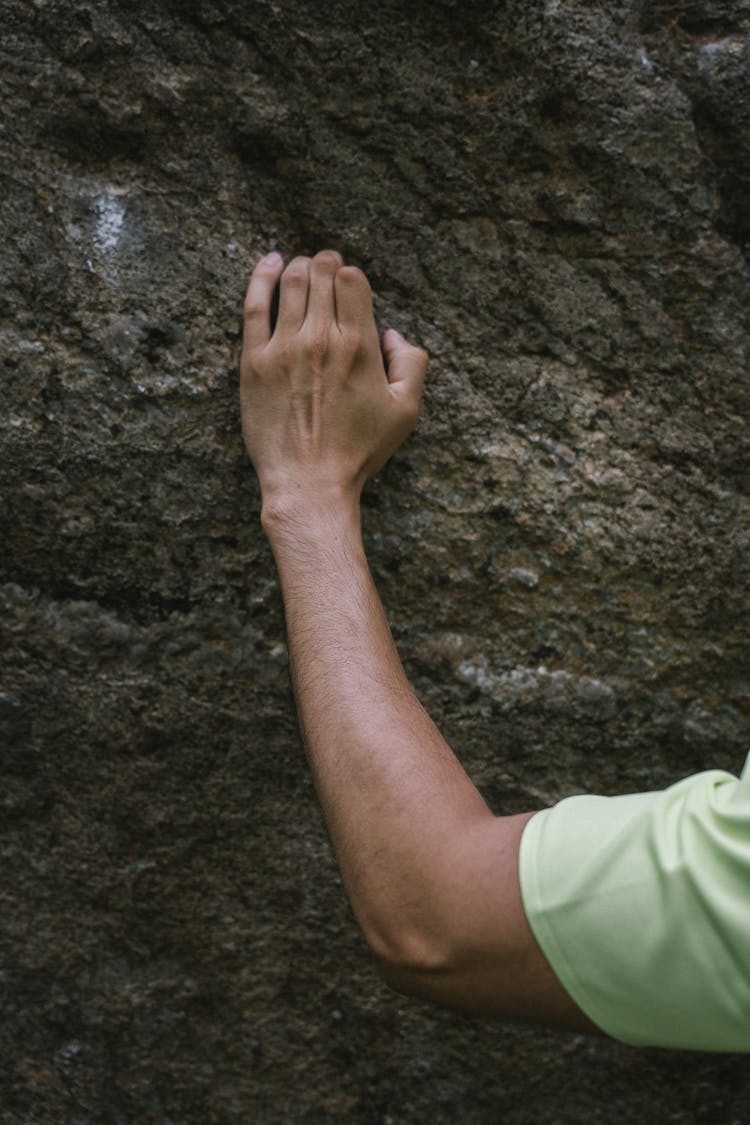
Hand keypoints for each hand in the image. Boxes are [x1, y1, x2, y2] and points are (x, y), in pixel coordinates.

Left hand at [240, 250, 427, 514]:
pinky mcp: (254, 361)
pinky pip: (255, 304)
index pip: (353, 282)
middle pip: (322, 274)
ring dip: (300, 266)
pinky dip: (262, 277)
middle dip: (327, 262)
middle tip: (327, 264)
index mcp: (360, 346)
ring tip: (303, 267)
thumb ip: (412, 364)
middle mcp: (322, 339)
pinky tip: (271, 264)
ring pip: (292, 283)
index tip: (349, 282)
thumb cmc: (358, 451)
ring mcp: (284, 347)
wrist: (308, 482)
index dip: (352, 275)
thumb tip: (393, 335)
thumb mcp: (406, 412)